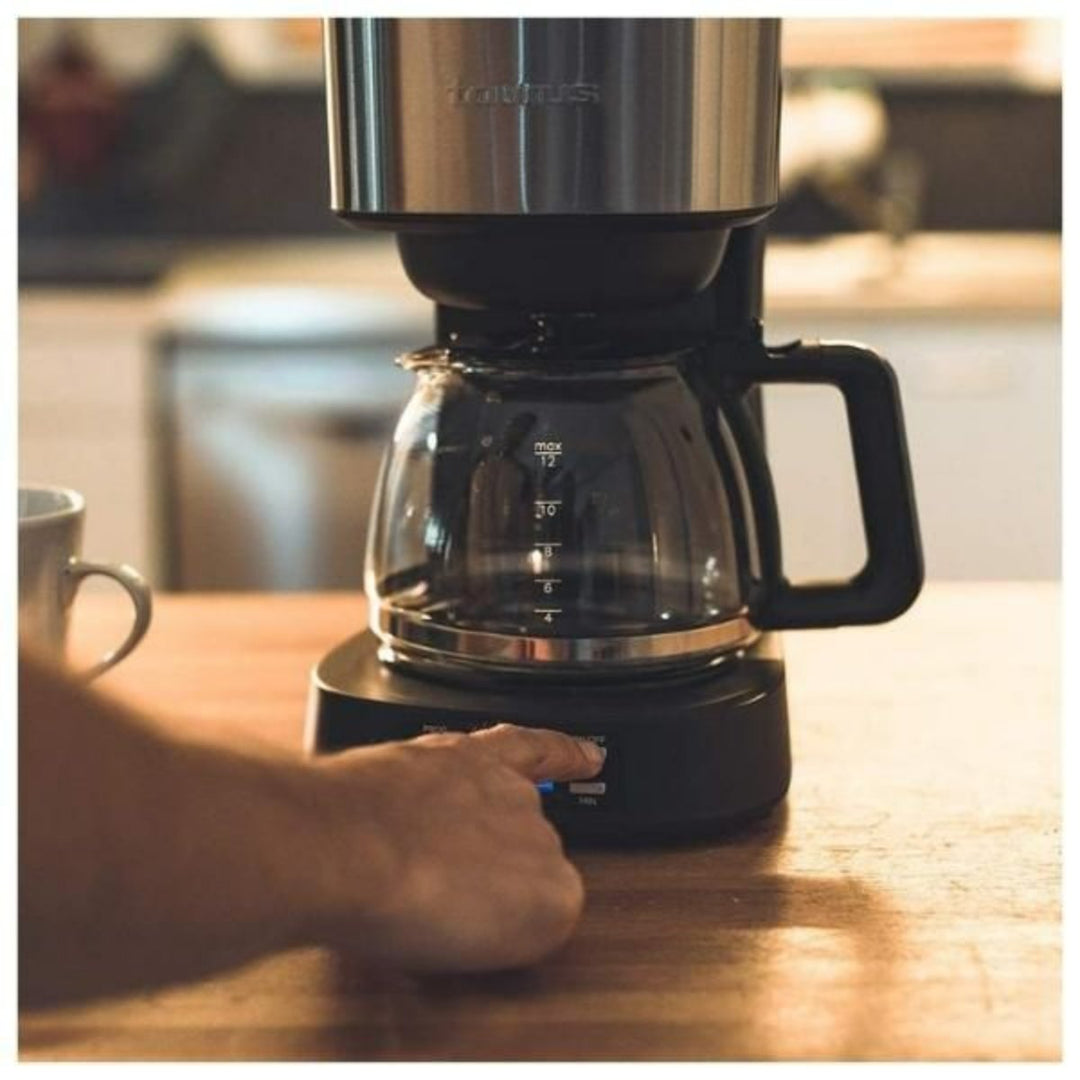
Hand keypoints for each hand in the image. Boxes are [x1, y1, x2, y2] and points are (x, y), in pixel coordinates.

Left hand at [302, 724, 604, 972]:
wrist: (336, 852)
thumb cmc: (377, 910)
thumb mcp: (437, 960)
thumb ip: (476, 933)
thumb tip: (476, 913)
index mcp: (550, 909)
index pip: (548, 909)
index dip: (499, 917)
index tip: (466, 921)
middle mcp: (546, 847)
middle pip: (531, 859)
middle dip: (483, 873)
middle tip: (429, 889)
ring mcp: (513, 798)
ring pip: (519, 809)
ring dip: (485, 825)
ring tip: (430, 851)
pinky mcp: (479, 757)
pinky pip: (538, 746)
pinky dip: (564, 750)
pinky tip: (584, 755)